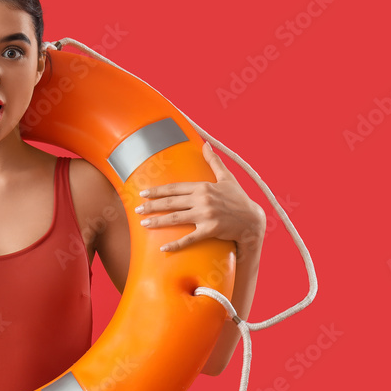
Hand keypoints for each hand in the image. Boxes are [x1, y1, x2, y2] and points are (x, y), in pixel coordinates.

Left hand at [134, 141, 265, 252]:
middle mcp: (202, 199)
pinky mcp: (210, 230)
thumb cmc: (238, 198)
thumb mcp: (227, 177)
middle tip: (137, 210)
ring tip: (143, 224)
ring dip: (157, 221)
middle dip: (152, 206)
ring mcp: (206, 215)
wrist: (252, 220)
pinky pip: (189, 238)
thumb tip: (206, 144)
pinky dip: (176, 244)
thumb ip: (214, 161)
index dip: (158, 191)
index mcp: (203, 187)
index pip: (175, 188)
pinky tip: (163, 247)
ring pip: (176, 218)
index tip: (143, 193)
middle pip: (171, 202)